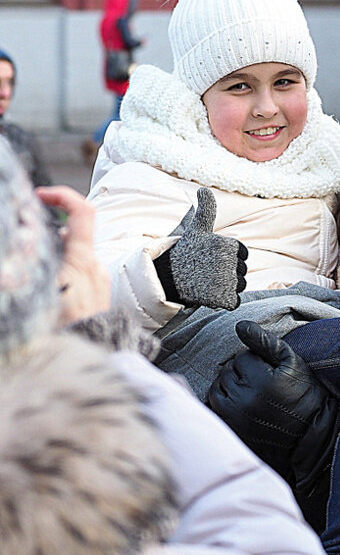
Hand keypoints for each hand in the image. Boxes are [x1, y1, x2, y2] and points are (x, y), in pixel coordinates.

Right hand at [35, 185, 110, 325]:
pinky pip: (78, 278)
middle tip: (24, 246)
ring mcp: (99, 284)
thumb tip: (24, 249)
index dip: (62, 196)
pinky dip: (60, 276)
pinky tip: (46, 293)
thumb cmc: (65, 331)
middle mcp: (96, 268)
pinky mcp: (98, 299)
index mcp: (82, 260)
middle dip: (45, 238)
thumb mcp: (39, 292)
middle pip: (71, 237)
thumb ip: (30, 265)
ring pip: (72, 259)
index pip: (82, 212)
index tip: (40, 195)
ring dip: (51, 260)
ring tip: (31, 276)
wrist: (94, 359)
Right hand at [154, 187, 247, 309]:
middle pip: (242, 271)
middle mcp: (230, 262)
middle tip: (207, 270)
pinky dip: (225, 300)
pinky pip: (235, 301)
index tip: (212, 257)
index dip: (230, 257)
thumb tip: (203, 189)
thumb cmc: (187, 252)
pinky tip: (210, 293)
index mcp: (229, 244)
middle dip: (228, 273)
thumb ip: (207, 210)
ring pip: (239, 286)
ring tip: (207, 281)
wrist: (169, 278)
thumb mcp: (198, 229)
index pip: (242, 254)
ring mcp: (227, 281)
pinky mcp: (224, 298)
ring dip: (227, 287)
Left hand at [208, 321, 339, 491]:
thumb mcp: (291, 363)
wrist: (310, 434)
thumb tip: (240, 325)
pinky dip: (223, 403)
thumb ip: (265, 342)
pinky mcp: (231, 430)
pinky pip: (214, 408)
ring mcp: (235, 417)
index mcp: (260, 380)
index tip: (271, 372)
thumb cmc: (304, 394)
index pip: (242, 357)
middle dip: (241, 373)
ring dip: (229, 387)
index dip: (257, 361)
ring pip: (217, 389)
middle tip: (261, 383)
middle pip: (227, 372)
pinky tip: (239, 404)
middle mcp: (244, 399)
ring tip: (250, 393)